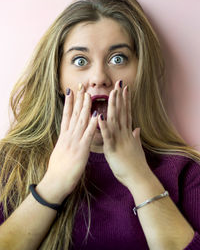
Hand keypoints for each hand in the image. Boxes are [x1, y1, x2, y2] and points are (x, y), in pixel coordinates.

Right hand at [39, 85, 97, 203]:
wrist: (55, 182)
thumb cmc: (59, 169)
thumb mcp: (61, 151)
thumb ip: (65, 141)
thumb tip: (67, 135)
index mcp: (64, 136)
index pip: (67, 115)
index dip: (70, 102)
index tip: (72, 91)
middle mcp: (68, 136)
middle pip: (73, 114)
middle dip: (78, 100)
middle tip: (81, 86)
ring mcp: (74, 142)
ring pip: (79, 121)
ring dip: (84, 108)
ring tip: (88, 95)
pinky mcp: (80, 150)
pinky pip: (87, 135)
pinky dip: (91, 125)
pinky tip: (95, 116)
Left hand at [98, 80, 151, 188]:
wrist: (139, 177)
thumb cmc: (136, 164)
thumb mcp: (136, 148)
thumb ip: (135, 137)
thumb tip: (137, 129)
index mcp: (127, 133)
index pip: (127, 113)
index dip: (126, 101)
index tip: (125, 89)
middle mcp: (124, 133)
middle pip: (122, 112)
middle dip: (120, 98)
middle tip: (119, 84)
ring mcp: (119, 140)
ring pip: (115, 120)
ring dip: (113, 106)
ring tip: (111, 93)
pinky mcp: (113, 148)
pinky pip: (107, 136)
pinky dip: (103, 126)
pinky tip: (99, 116)